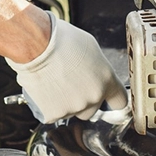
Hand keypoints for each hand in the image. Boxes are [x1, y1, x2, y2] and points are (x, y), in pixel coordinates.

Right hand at [5, 12, 127, 122]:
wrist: (35, 46)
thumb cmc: (60, 40)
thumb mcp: (90, 47)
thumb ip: (97, 67)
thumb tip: (95, 72)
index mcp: (106, 80)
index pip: (120, 101)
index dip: (111, 99)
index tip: (107, 98)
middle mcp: (93, 97)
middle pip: (92, 110)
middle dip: (83, 101)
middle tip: (69, 84)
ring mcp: (74, 107)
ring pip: (71, 112)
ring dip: (64, 102)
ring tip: (53, 82)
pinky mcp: (54, 115)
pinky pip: (53, 114)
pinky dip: (48, 105)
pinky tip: (43, 89)